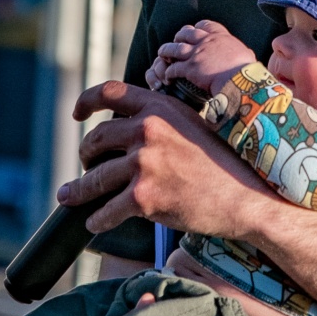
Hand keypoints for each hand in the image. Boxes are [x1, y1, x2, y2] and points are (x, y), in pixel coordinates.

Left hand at [58, 80, 276, 235]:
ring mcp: (144, 164)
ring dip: (79, 189)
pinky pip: (107, 210)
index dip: (86, 102)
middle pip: (96, 138)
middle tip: (86, 165)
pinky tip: (94, 222)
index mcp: (159, 107)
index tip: (77, 114)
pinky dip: (97, 219)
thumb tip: (134, 125)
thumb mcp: (194, 124)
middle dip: (85, 154)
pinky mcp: (144, 197)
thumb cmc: (225, 163)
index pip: (109, 93)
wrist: (246, 197)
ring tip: (70, 195)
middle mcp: (147, 130)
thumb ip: (164, 120)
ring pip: (95, 178)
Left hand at [146, 20, 253, 97]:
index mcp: (220, 36)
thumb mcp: (246, 53)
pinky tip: (167, 76)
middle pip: (186, 33)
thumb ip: (240, 51)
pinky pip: (174, 68)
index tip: (193, 31)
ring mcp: (197, 54)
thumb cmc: (247, 69)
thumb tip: (246, 54)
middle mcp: (206, 42)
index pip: (204, 25)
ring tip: (162, 54)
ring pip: (175, 49)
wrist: (240, 80)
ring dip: (166, 51)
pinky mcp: (190, 68)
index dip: (196, 28)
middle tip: (176, 41)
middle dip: (179, 37)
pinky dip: (168, 71)